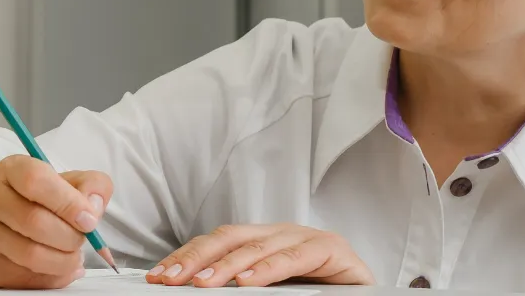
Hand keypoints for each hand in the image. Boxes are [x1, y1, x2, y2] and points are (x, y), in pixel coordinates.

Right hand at [0, 155, 112, 288]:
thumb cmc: (37, 201)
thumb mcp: (67, 182)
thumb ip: (91, 185)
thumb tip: (93, 207)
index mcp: (10, 170)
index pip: (35, 180)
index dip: (68, 202)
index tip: (90, 220)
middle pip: (35, 221)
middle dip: (70, 237)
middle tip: (82, 240)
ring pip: (30, 254)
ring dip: (64, 261)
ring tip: (73, 256)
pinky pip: (25, 278)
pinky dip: (52, 278)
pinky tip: (58, 268)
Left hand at [146, 223, 372, 287]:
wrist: (366, 291)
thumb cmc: (318, 291)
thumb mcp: (272, 290)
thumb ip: (240, 287)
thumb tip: (197, 290)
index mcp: (262, 241)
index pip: (216, 242)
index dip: (186, 256)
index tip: (158, 275)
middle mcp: (280, 234)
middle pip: (230, 238)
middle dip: (196, 258)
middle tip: (170, 279)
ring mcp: (306, 238)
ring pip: (258, 247)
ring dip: (225, 266)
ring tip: (201, 284)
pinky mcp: (331, 250)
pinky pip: (295, 257)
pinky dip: (268, 270)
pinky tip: (248, 282)